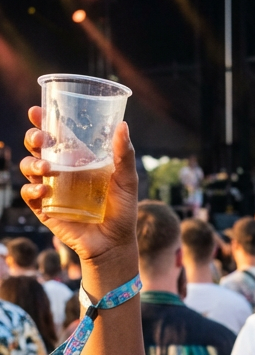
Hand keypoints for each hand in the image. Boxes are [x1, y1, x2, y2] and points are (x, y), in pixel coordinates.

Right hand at [20, 108, 138, 266]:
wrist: (115, 243)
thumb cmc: (122, 210)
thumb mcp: (127, 180)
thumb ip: (124, 155)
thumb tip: (123, 125)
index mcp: (77, 160)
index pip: (55, 135)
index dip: (42, 121)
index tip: (37, 111)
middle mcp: (60, 171)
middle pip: (36, 148)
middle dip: (33, 138)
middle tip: (41, 138)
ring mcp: (50, 189)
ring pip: (28, 168)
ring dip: (31, 163)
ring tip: (46, 168)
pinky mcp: (44, 209)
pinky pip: (29, 195)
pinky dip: (31, 190)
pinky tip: (42, 190)